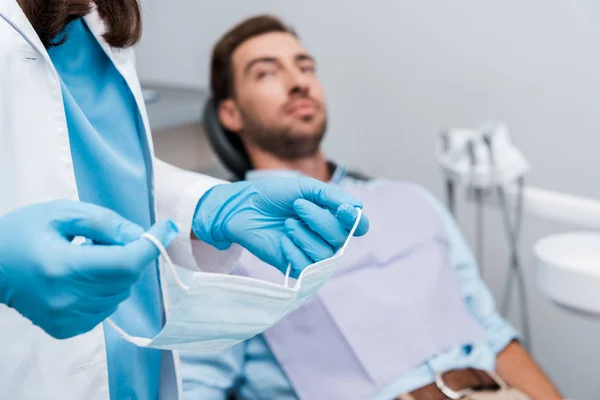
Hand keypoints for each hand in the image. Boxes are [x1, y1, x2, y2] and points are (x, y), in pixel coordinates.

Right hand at [0, 200, 177, 338]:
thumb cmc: (23, 233)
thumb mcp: (61, 213)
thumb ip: (105, 221)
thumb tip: (141, 235)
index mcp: (63, 266)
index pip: (126, 262)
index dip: (151, 245)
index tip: (166, 228)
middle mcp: (67, 298)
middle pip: (126, 278)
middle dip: (129, 254)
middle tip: (102, 241)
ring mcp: (66, 318)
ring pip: (120, 294)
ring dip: (116, 273)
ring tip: (86, 259)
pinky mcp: (65, 329)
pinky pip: (106, 308)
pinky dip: (105, 291)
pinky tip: (81, 278)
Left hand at [192, 177, 368, 275]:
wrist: (243, 207)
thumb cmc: (273, 195)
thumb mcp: (304, 188)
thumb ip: (331, 197)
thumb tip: (357, 207)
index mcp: (331, 216)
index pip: (358, 225)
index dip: (356, 221)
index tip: (343, 210)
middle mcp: (325, 236)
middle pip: (341, 238)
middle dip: (320, 220)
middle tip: (297, 206)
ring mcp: (311, 252)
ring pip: (325, 254)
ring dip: (305, 235)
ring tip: (287, 223)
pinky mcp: (295, 266)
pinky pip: (308, 267)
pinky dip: (295, 251)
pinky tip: (283, 240)